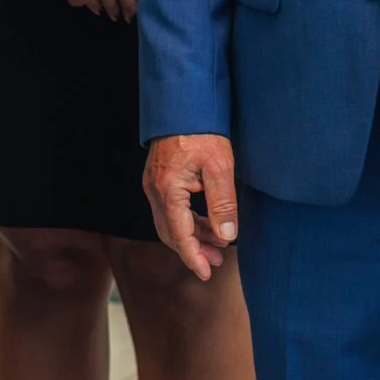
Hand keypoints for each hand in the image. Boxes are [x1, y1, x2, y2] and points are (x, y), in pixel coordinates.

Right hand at [143, 134, 239, 280]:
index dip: (193, 257)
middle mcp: (154, 190)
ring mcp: (153, 184)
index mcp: (168, 189)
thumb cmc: (203, 133)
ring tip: (217, 245)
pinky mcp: (159, 179)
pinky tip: (206, 223)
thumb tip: (226, 237)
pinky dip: (187, 221)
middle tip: (216, 262)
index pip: (178, 234)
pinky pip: (169, 210)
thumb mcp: (220, 169)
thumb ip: (222, 205)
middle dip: (192, 250)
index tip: (205, 274)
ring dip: (191, 236)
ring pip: (169, 222)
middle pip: (169, 232)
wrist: (184, 106)